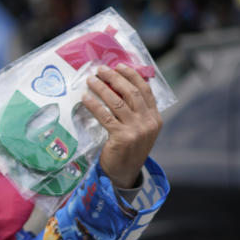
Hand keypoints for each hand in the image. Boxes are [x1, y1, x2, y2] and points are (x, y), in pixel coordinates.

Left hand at [82, 63, 162, 188]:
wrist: (124, 174)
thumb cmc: (128, 149)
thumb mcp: (138, 129)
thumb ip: (134, 111)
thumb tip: (116, 86)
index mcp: (155, 118)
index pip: (145, 91)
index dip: (132, 76)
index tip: (119, 65)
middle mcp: (149, 122)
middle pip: (131, 93)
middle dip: (115, 78)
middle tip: (101, 69)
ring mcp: (137, 130)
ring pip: (117, 102)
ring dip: (102, 89)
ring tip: (90, 80)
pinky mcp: (122, 137)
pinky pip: (106, 116)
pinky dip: (94, 105)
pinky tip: (85, 98)